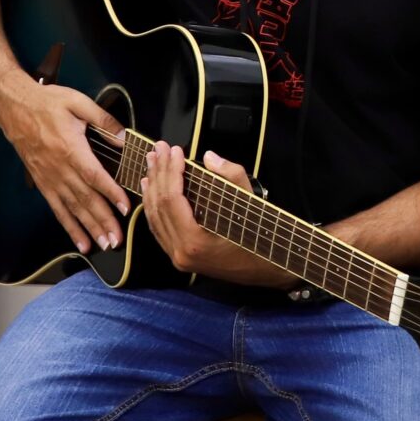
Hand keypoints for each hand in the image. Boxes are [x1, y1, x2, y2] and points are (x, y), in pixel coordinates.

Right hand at [0, 77, 131, 256]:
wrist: (14, 108)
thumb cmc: (48, 103)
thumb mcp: (78, 102)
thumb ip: (103, 120)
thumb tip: (124, 137)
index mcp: (70, 148)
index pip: (94, 176)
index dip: (110, 193)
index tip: (125, 208)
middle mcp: (60, 169)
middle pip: (85, 199)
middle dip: (103, 220)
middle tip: (118, 239)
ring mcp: (50, 179)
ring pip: (73, 208)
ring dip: (89, 228)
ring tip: (104, 244)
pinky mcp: (42, 184)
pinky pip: (57, 209)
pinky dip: (69, 227)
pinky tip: (81, 241)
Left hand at [141, 143, 290, 287]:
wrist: (269, 272)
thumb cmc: (262, 240)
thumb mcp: (251, 204)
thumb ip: (231, 176)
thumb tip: (209, 157)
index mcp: (195, 242)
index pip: (172, 199)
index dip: (170, 171)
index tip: (174, 150)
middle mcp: (181, 253)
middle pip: (159, 206)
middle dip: (158, 174)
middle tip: (157, 149)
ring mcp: (178, 257)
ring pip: (154, 218)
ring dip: (152, 187)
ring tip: (151, 162)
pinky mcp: (180, 257)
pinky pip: (159, 229)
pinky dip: (153, 206)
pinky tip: (150, 189)